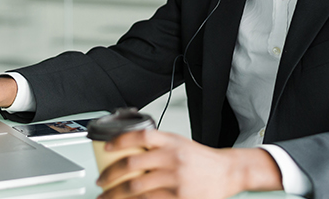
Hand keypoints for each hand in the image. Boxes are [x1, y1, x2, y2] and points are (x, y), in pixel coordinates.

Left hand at [95, 130, 281, 198]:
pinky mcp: (179, 197)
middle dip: (110, 175)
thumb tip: (126, 151)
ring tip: (107, 196)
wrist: (227, 172)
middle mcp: (172, 158)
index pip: (140, 136)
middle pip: (131, 165)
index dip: (119, 141)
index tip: (106, 148)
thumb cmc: (201, 159)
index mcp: (171, 141)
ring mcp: (175, 179)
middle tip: (100, 181)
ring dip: (116, 194)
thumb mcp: (179, 143)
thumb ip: (156, 145)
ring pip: (136, 188)